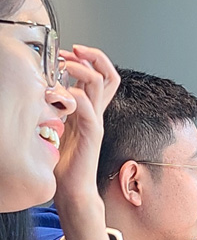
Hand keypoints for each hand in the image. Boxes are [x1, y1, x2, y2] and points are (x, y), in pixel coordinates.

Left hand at [54, 45, 119, 202]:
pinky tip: (63, 95)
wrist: (73, 188)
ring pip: (101, 85)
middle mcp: (96, 112)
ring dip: (83, 70)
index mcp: (90, 109)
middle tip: (74, 51)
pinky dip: (77, 97)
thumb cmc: (64, 161)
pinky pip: (89, 110)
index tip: (68, 52)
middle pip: (109, 75)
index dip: (89, 58)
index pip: (102, 76)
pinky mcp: (91, 134)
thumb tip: (44, 87)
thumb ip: (57, 107)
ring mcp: (96, 122)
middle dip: (93, 56)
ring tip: (68, 66)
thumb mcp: (58, 125)